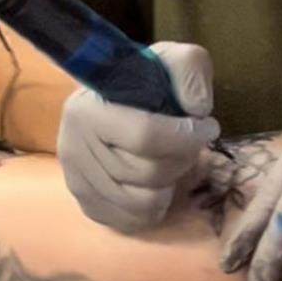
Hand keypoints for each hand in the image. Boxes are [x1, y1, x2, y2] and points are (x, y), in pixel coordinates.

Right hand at [57, 41, 219, 232]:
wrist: (111, 100)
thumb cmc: (143, 79)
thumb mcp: (170, 58)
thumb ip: (189, 70)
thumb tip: (197, 109)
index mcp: (88, 109)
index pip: (145, 136)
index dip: (186, 137)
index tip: (208, 127)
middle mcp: (74, 148)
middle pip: (148, 173)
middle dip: (182, 159)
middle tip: (189, 144)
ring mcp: (77, 181)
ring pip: (143, 203)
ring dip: (170, 184)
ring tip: (172, 161)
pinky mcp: (86, 205)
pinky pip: (132, 221)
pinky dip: (154, 207)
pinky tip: (158, 182)